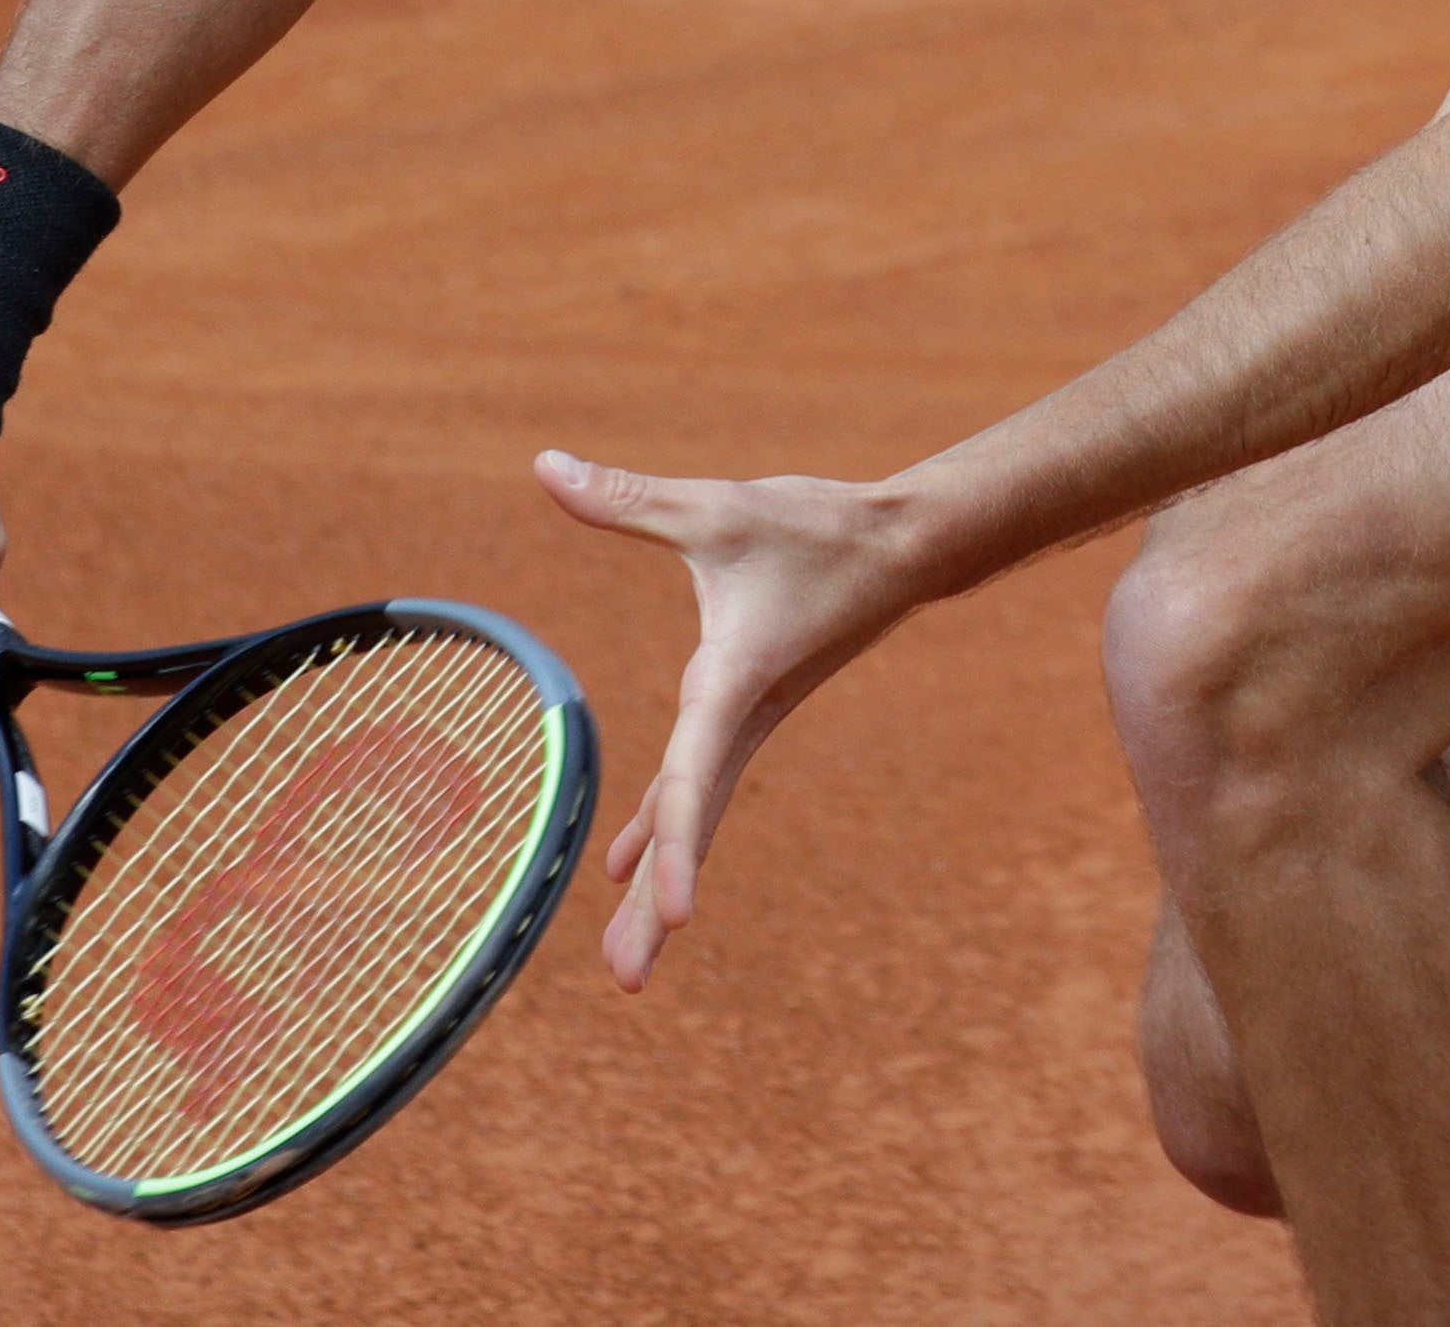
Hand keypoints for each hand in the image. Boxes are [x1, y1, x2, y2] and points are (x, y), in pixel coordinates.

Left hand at [536, 453, 932, 993]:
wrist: (905, 543)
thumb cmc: (816, 526)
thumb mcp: (717, 508)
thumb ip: (628, 496)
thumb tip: (544, 466)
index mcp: (732, 682)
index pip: (695, 775)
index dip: (677, 846)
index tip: (673, 915)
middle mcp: (742, 718)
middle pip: (692, 827)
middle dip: (659, 909)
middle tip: (625, 982)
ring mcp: (750, 724)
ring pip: (696, 817)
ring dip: (660, 885)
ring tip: (625, 963)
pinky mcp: (751, 714)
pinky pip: (700, 788)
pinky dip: (667, 830)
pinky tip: (628, 869)